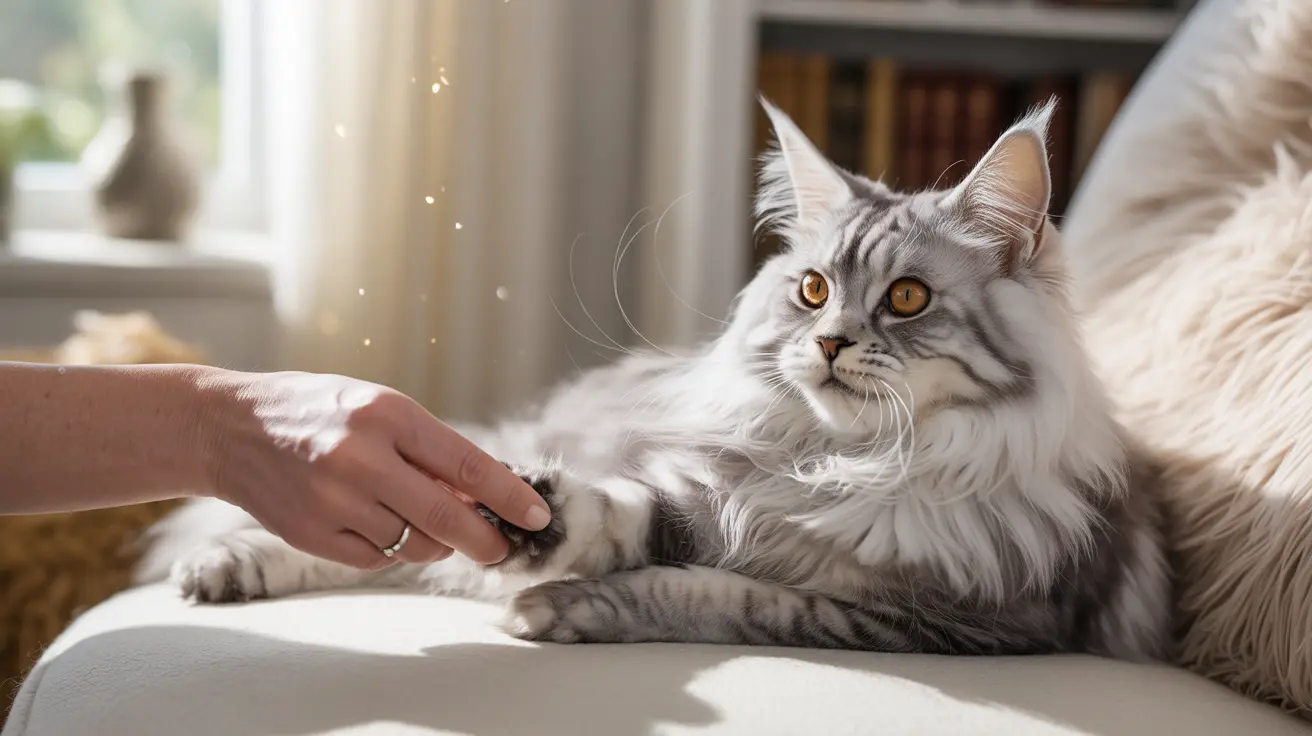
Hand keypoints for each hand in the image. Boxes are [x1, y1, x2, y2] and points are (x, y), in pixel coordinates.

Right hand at [197, 369, 550, 569]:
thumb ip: (429, 451)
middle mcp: (360, 458)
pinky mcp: (311, 535)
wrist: (229, 429)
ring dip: (430, 540)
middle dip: (484, 540)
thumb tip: (481, 498)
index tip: (537, 516)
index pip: (465, 465)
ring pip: (412, 544)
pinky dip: (388, 547)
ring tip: (416, 515)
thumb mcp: (378, 409)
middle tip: (502, 550)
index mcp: (386, 415)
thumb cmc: (319, 412)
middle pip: (445, 518)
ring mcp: (333, 501)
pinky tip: (373, 521)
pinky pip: (375, 558)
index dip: (508, 496)